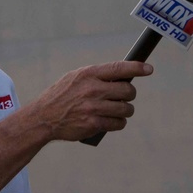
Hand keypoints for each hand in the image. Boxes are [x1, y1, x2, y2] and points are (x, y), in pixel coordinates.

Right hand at [30, 61, 152, 141]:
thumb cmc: (62, 95)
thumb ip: (97, 76)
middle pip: (127, 91)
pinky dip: (119, 123)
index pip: (118, 68)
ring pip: (126, 109)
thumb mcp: (76, 77)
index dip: (136, 68)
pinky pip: (118, 123)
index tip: (148, 69)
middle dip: (129, 94)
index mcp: (89, 74)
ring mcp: (93, 107)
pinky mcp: (93, 124)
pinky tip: (114, 120)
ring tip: (119, 110)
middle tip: (124, 96)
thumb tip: (123, 76)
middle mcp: (92, 89)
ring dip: (126, 110)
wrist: (44, 117)